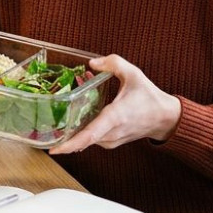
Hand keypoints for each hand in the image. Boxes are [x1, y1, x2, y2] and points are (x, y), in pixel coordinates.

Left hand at [48, 55, 181, 154]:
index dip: (70, 143)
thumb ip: (113, 63)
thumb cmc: (149, 97)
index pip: (90, 135)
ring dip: (73, 128)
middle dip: (63, 134)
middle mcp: (111, 133)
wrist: (165, 118)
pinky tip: (79, 115)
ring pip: (85, 138)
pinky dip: (82, 129)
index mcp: (115, 117)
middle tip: (47, 128)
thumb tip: (92, 63)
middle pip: (81, 139)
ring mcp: (111, 140)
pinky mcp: (111, 142)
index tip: (55, 149)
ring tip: (65, 113)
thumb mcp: (133, 73)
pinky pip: (91, 138)